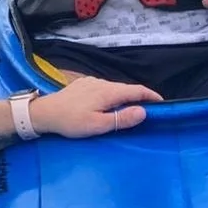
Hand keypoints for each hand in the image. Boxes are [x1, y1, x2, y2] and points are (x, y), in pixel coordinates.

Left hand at [29, 77, 160, 138]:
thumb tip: (143, 111)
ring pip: (114, 88)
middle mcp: (101, 82)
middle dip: (140, 97)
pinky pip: (104, 88)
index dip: (151, 96)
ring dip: (125, 97)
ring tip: (132, 109)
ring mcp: (91, 82)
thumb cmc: (72, 121)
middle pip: (126, 88)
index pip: (136, 90)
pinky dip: (113, 96)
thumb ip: (121, 118)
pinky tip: (110, 105)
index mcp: (108, 92)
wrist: (45, 113)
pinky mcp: (83, 85)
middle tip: (150, 110)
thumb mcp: (98, 125)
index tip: (162, 103)